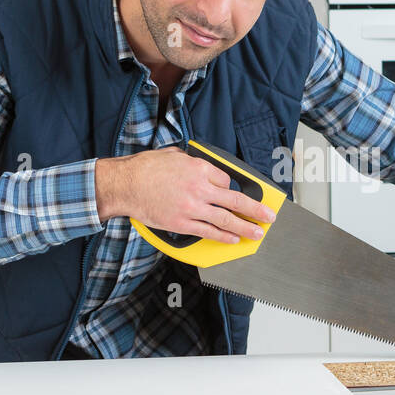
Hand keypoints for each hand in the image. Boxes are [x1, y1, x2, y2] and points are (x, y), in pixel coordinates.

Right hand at [96, 147, 275, 243]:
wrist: (125, 184)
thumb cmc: (145, 168)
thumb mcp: (173, 155)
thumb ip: (191, 161)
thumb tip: (202, 166)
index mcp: (199, 167)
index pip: (226, 179)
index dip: (230, 186)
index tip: (231, 192)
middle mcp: (200, 188)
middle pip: (236, 200)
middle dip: (256, 210)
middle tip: (269, 216)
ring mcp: (192, 207)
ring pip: (226, 219)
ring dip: (245, 227)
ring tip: (257, 232)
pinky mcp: (182, 223)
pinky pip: (208, 231)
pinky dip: (223, 236)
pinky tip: (233, 239)